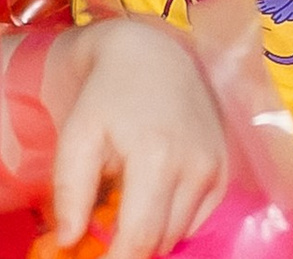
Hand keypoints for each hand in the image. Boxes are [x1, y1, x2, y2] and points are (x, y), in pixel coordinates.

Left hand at [47, 19, 226, 257]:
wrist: (152, 53)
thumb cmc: (107, 94)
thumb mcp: (77, 135)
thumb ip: (70, 191)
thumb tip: (68, 240)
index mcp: (156, 157)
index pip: (140, 238)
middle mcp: (195, 166)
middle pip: (161, 241)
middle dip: (129, 250)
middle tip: (101, 240)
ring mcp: (216, 168)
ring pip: (180, 233)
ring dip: (150, 235)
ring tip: (122, 213)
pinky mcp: (224, 170)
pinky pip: (198, 218)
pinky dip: (172, 220)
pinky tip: (150, 198)